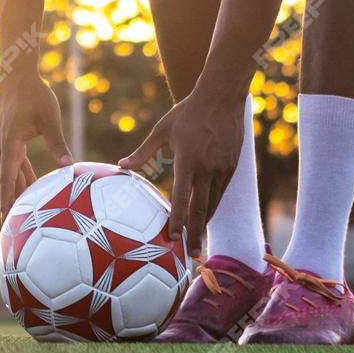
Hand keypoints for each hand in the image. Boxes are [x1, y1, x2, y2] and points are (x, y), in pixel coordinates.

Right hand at [0, 71, 73, 216]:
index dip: (7, 202)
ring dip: (14, 194)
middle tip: (9, 229)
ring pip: (10, 175)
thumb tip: (69, 168)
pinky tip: (31, 190)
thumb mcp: (49, 119)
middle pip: (5, 183)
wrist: (17, 76)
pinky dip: (21, 179)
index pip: (7, 180)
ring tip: (19, 217)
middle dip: (7, 206)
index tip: (6, 221)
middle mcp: (3, 148)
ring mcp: (6, 145)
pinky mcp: (11, 140)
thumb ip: (58, 144)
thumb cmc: (34, 95)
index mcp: (10, 145)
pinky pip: (15, 165)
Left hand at [116, 89, 242, 257]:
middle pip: (202, 210)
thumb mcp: (161, 129)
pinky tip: (208, 214)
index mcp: (187, 161)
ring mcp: (223, 169)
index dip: (177, 221)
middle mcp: (207, 169)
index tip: (172, 238)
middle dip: (197, 234)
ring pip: (214, 203)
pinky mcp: (232, 166)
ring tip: (200, 240)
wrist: (221, 97)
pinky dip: (214, 205)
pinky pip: (222, 191)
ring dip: (207, 223)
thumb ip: (143, 152)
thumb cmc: (187, 112)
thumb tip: (122, 166)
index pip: (182, 198)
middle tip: (193, 255)